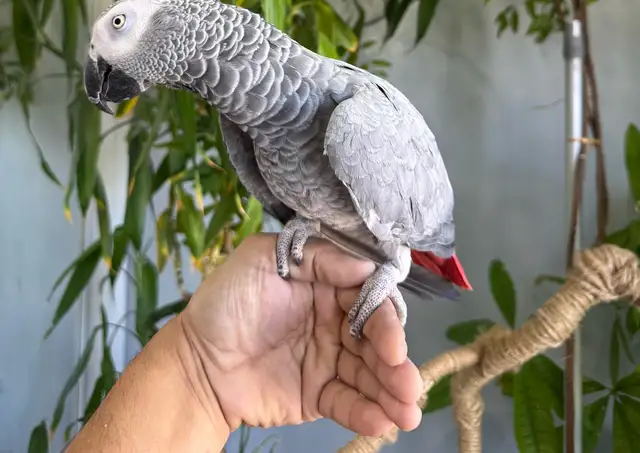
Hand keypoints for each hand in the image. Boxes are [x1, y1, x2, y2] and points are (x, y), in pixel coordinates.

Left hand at [179, 232, 422, 437]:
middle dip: (396, 362)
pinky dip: (366, 413)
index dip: (385, 320)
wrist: (195, 362)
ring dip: (391, 392)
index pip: (368, 299)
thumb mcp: (263, 259)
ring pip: (369, 374)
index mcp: (326, 284)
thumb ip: (318, 258)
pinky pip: (347, 403)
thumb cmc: (227, 301)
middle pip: (376, 339)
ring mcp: (328, 359)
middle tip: (409, 385)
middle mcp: (334, 320)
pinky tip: (382, 423)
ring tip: (407, 413)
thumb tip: (369, 265)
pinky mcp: (318, 395)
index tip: (393, 344)